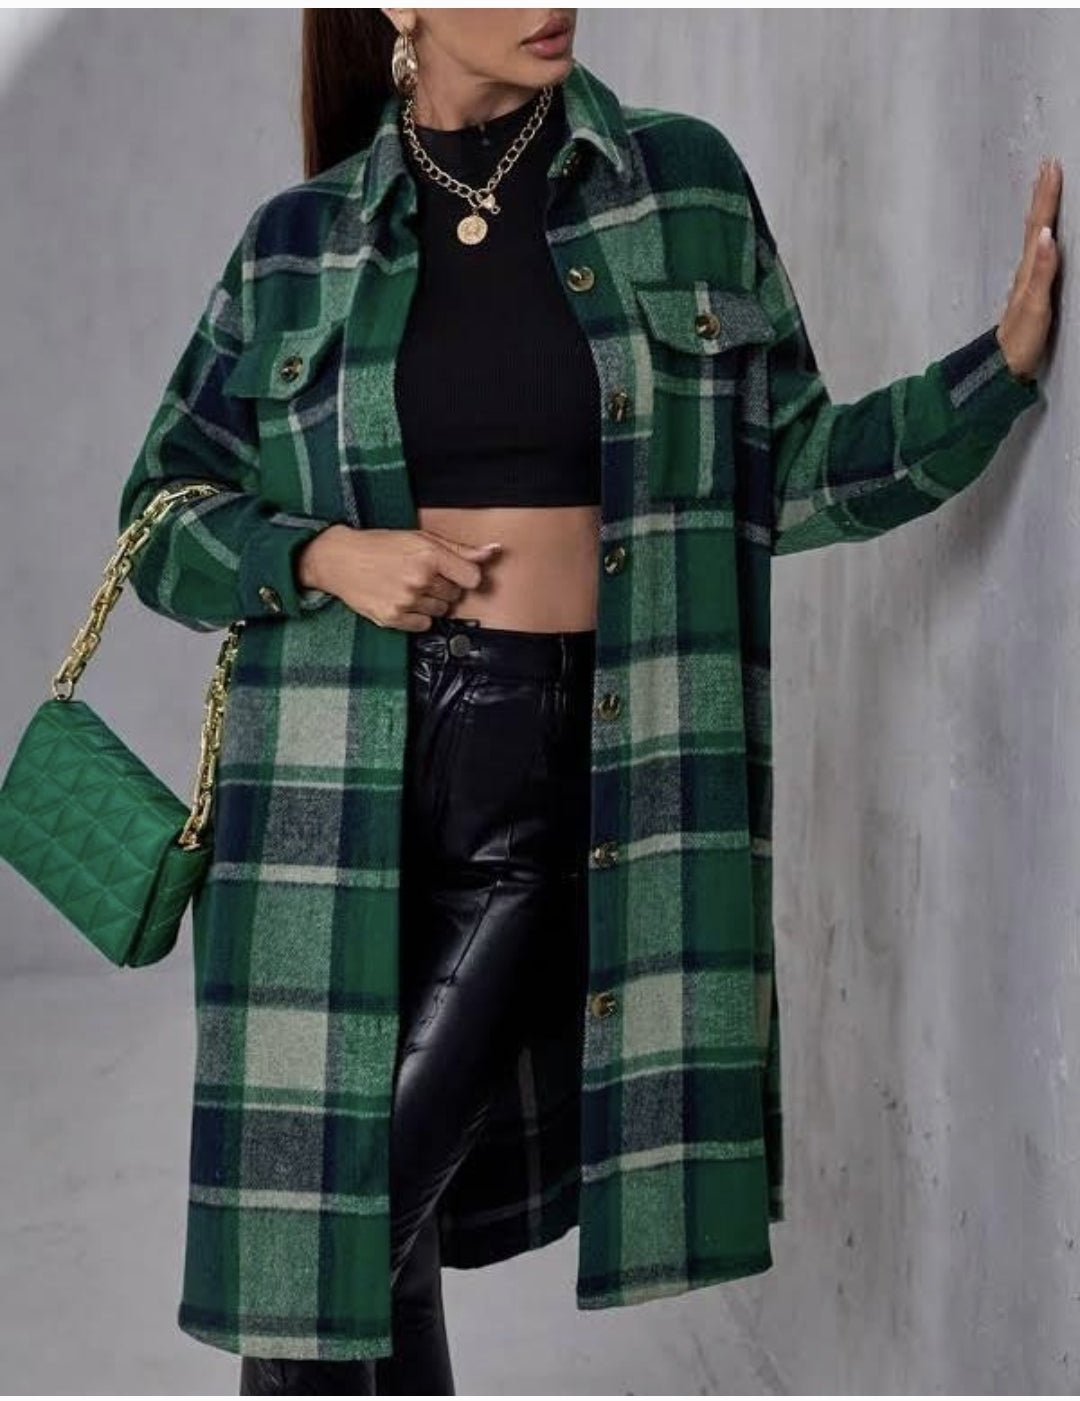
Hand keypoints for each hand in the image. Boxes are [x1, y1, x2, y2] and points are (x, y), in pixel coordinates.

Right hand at [297, 523, 501, 630]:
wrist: (340, 560)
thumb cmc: (381, 546)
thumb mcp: (420, 538)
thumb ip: (459, 549)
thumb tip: (494, 551)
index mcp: (429, 554)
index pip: (472, 577)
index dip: (465, 576)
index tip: (454, 572)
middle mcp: (419, 578)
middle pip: (455, 595)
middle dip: (444, 586)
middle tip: (421, 574)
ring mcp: (406, 600)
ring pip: (441, 610)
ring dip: (430, 601)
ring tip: (408, 586)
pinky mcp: (393, 618)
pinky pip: (424, 624)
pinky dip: (417, 615)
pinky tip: (401, 599)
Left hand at [995, 156, 1062, 381]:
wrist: (1004, 367)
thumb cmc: (1022, 340)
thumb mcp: (1035, 306)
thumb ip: (1043, 272)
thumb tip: (1046, 236)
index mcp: (1029, 270)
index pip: (1039, 227)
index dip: (1046, 198)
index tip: (1051, 167)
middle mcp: (1026, 271)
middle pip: (1034, 226)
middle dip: (1042, 196)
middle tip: (1047, 166)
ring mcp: (1026, 281)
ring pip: (1033, 236)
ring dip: (1040, 210)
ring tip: (1044, 188)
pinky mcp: (1030, 291)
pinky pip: (1036, 253)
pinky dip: (1040, 234)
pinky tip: (1042, 235)